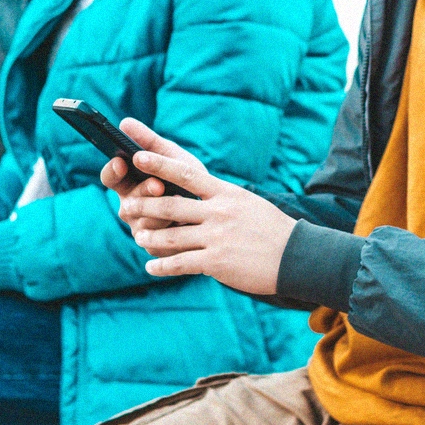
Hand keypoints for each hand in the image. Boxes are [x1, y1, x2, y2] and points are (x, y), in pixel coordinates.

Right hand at [100, 118, 208, 231]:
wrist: (217, 211)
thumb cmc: (188, 179)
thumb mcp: (173, 157)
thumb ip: (150, 142)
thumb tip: (126, 122)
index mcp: (130, 183)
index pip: (111, 177)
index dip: (113, 170)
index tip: (121, 161)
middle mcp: (131, 207)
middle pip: (127, 202)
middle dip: (143, 192)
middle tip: (158, 185)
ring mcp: (141, 229)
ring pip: (142, 223)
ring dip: (161, 213)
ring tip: (181, 206)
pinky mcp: (155, 247)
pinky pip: (157, 241)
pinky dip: (173, 231)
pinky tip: (186, 224)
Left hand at [114, 140, 296, 294]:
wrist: (297, 256)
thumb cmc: (273, 229)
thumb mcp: (249, 203)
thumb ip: (222, 198)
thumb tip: (200, 193)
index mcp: (226, 193)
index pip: (186, 174)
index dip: (159, 164)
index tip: (137, 156)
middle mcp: (219, 212)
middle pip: (171, 205)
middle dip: (145, 205)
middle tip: (127, 206)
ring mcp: (217, 238)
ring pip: (171, 236)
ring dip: (149, 237)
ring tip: (138, 237)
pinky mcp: (217, 262)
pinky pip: (181, 263)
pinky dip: (162, 266)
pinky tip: (151, 268)